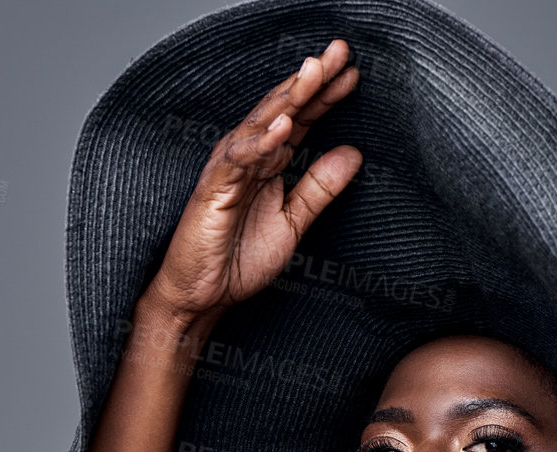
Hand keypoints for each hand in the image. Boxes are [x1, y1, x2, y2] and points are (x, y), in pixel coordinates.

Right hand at [142, 38, 362, 324]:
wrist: (201, 296)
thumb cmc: (236, 259)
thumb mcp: (292, 222)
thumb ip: (320, 189)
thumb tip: (355, 153)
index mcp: (268, 162)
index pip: (301, 119)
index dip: (326, 95)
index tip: (354, 73)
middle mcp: (248, 158)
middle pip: (282, 109)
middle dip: (311, 80)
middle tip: (339, 51)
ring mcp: (229, 170)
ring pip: (260, 125)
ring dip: (288, 97)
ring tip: (314, 72)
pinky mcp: (213, 190)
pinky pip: (238, 160)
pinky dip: (261, 142)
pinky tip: (283, 125)